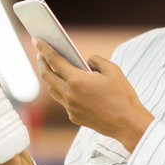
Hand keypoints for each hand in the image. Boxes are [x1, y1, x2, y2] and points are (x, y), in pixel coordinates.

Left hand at [36, 39, 153, 150]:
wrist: (128, 124)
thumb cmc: (122, 96)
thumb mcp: (113, 70)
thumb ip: (96, 60)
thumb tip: (86, 62)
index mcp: (77, 80)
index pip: (54, 61)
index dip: (44, 48)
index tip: (37, 40)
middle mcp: (69, 94)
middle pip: (47, 76)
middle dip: (41, 62)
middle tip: (41, 53)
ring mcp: (70, 107)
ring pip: (53, 90)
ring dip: (50, 78)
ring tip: (51, 68)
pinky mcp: (74, 116)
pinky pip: (63, 101)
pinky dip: (63, 91)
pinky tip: (68, 86)